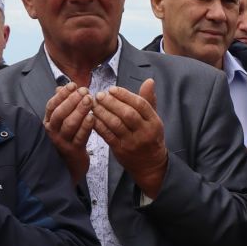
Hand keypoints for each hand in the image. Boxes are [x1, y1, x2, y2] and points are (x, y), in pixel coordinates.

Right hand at [43, 83, 95, 179]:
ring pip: (70, 124)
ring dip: (80, 111)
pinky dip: (86, 127)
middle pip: (60, 114)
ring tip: (90, 100)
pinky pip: (80, 137)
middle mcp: (52, 132)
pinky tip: (93, 117)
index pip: (52, 105)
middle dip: (72, 100)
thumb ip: (62, 104)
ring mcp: (62, 142)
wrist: (70, 165)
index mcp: (48, 122)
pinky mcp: (74, 151)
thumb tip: (61, 87)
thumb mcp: (62, 121)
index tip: (73, 85)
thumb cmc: (68, 138)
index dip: (62, 95)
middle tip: (84, 91)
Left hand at [94, 78, 168, 198]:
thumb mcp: (154, 119)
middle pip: (127, 114)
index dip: (125, 95)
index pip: (140, 104)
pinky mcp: (121, 150)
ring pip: (115, 124)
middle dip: (111, 102)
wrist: (150, 165)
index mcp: (154, 122)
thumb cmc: (150, 137)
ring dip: (102, 112)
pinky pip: (107, 135)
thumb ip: (149, 100)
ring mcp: (132, 142)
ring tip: (93, 104)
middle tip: (99, 95)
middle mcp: (145, 132)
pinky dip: (99, 125)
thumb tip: (149, 81)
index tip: (112, 89)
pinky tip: (92, 117)